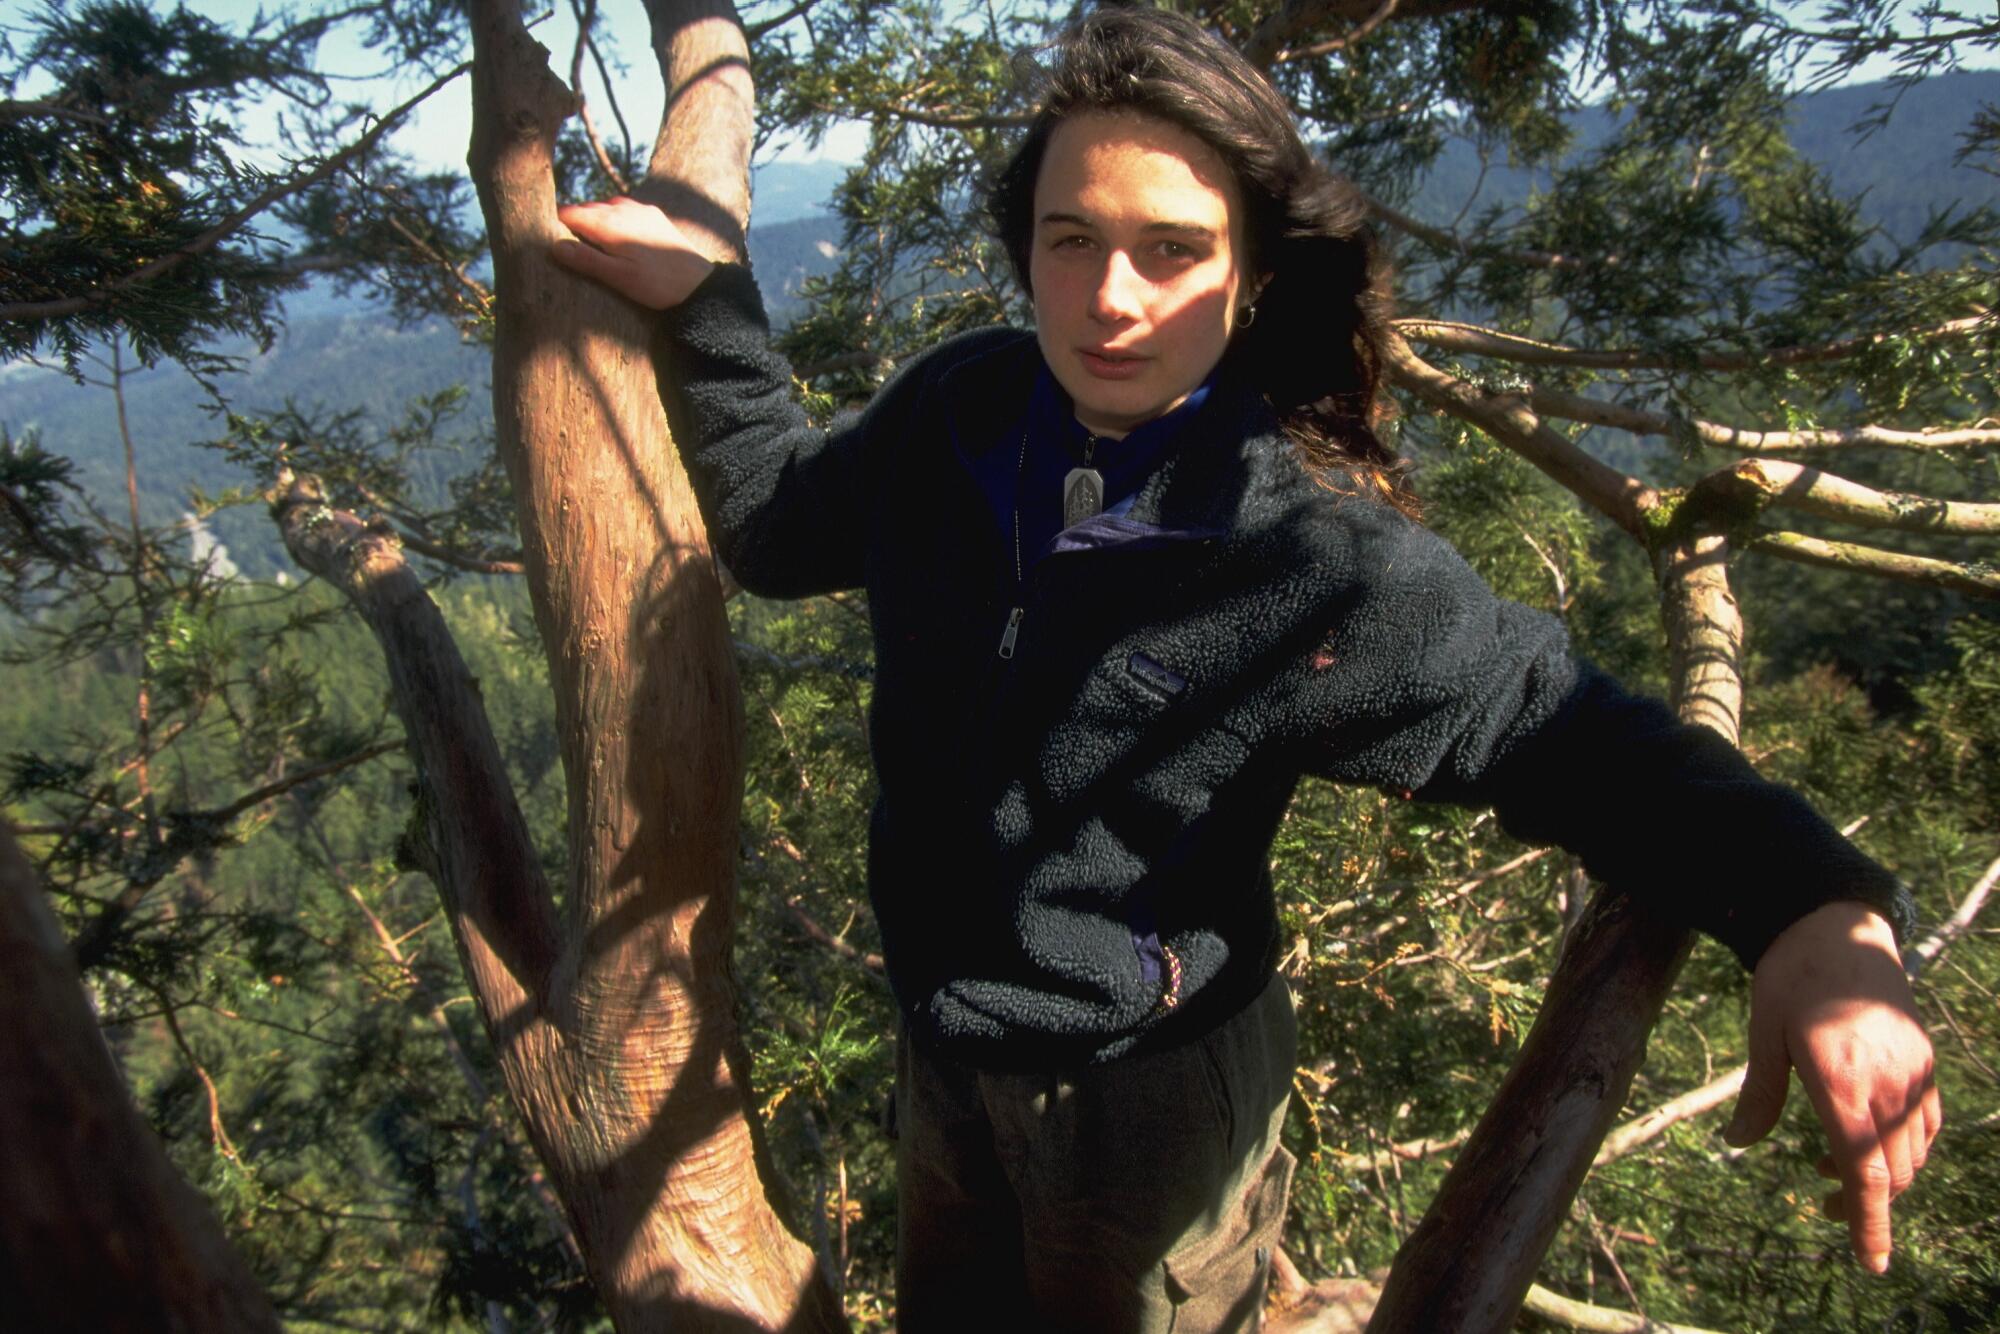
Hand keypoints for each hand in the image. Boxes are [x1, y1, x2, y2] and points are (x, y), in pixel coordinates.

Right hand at [551, 196, 715, 309]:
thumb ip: (586, 260)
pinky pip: (624, 208)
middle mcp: (623, 209)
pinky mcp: (654, 215)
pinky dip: (614, 217)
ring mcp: (640, 209)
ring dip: (594, 219)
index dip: (556, 224)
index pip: (570, 213)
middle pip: (586, 208)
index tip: (548, 238)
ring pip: (606, 206)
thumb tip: (554, 246)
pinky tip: (617, 236)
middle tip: (565, 242)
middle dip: (574, 221)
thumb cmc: (657, 285)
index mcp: (610, 224)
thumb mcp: (618, 278)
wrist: (699, 283)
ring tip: (589, 241)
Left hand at [1725, 901, 1940, 1272]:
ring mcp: (1913, 1073)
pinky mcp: (1924, 1061)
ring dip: (1881, 1175)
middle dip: (1866, 1204)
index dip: (1869, 1223)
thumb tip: (1740, 1143)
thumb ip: (1760, 1095)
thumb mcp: (1765, 1035)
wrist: (1839, 927)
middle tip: (1823, 1206)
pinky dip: (1903, 1146)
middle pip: (1893, 1172)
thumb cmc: (1792, 978)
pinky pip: (1927, 1123)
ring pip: (1913, 1152)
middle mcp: (1888, 1084)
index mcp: (1842, 1082)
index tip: (1870, 1262)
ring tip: (1828, 1167)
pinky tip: (1865, 1139)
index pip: (1866, 1173)